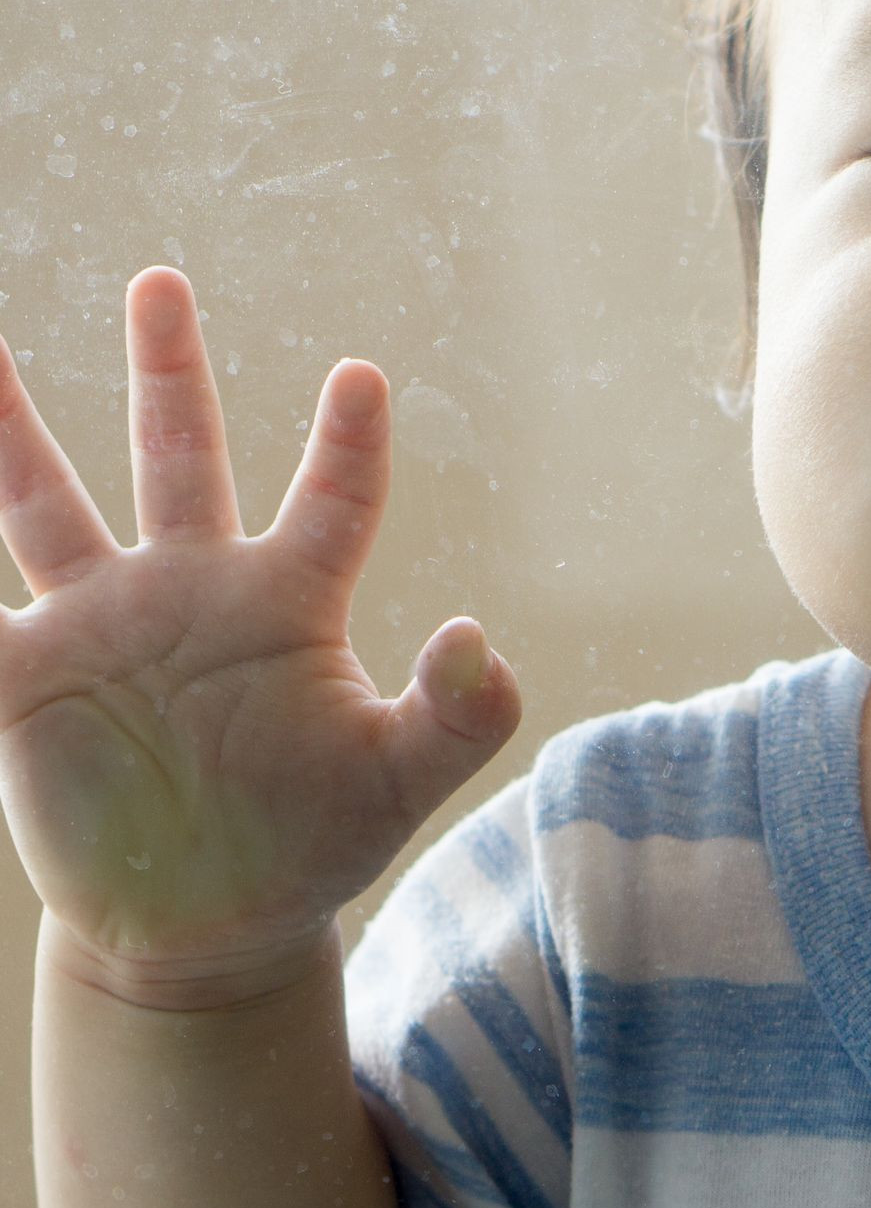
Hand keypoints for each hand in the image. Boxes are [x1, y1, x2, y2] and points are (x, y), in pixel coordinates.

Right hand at [0, 268, 519, 1001]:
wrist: (203, 926)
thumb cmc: (312, 843)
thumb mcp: (397, 785)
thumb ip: (457, 719)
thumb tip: (485, 645)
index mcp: (287, 601)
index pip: (332, 504)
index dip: (349, 447)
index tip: (362, 380)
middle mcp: (192, 590)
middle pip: (178, 457)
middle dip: (170, 373)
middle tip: (163, 282)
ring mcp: (102, 626)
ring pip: (47, 506)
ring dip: (10, 432)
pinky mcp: (27, 681)